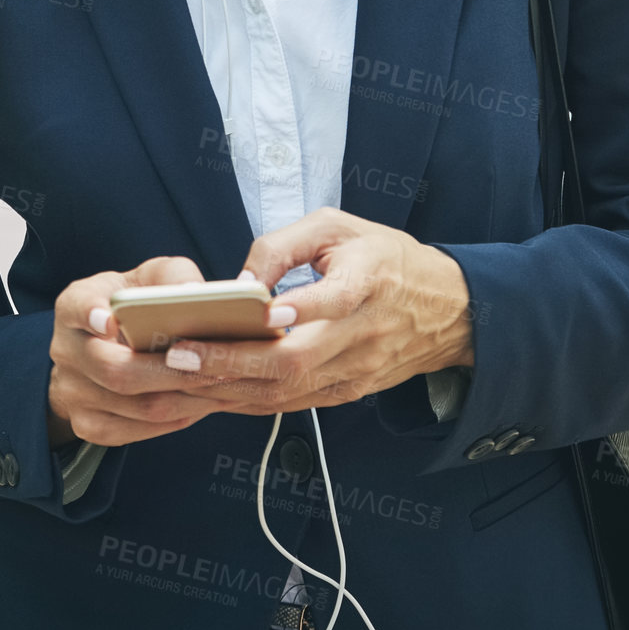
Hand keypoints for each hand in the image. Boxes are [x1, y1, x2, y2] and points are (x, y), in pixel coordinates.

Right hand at [47, 255, 258, 447]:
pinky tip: (207, 404)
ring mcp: (72, 394)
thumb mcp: (146, 279)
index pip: (78, 307)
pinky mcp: (88, 425)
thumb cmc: (131, 306)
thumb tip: (199, 293)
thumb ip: (170, 277)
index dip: (91, 314)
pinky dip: (179, 418)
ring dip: (189, 399)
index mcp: (74, 306)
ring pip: (137, 407)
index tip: (109, 320)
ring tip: (229, 387)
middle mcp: (66, 351)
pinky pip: (139, 431)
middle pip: (117, 370)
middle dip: (174, 371)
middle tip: (220, 366)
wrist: (99, 349)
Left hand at [154, 208, 474, 416]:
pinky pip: (292, 404)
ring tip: (179, 375)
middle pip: (295, 362)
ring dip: (230, 389)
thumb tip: (238, 282)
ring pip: (288, 392)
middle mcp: (362, 334)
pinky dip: (249, 401)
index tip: (250, 310)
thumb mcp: (339, 225)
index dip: (292, 311)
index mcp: (368, 281)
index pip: (330, 303)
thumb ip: (283, 245)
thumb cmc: (386, 257)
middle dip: (232, 362)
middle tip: (179, 354)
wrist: (449, 310)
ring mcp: (356, 371)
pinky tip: (212, 391)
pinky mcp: (348, 392)